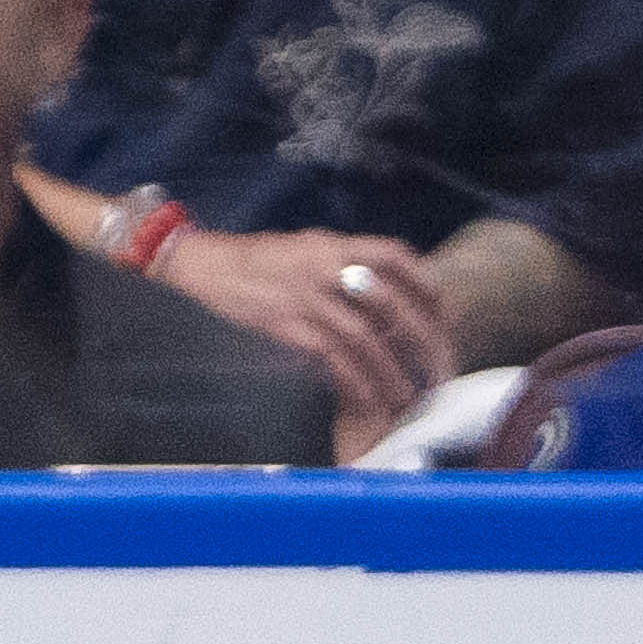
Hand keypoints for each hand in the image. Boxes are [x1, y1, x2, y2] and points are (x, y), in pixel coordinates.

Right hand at [151, 224, 455, 426]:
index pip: (394, 255)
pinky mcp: (286, 327)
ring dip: (392, 372)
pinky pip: (333, 359)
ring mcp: (306, 298)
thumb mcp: (301, 249)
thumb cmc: (251, 263)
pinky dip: (356, 382)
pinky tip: (369, 399)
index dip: (426, 283)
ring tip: (407, 397)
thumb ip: (339, 264)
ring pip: (366, 338)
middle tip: (440, 370)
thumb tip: (379, 297)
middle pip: (392, 303)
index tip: (444, 313)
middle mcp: (325, 266)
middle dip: (424, 340)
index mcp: (332, 244)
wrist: (198, 267)